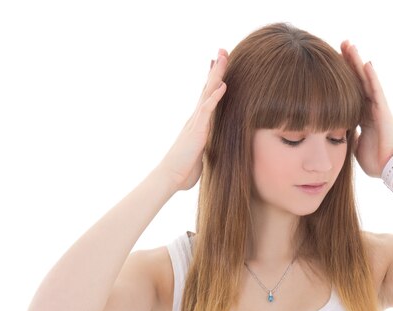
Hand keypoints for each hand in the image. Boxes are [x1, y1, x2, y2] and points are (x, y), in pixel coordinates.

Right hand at [160, 49, 227, 190]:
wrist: (170, 177)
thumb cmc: (184, 169)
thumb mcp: (201, 153)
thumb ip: (207, 145)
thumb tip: (212, 148)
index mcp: (198, 122)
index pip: (207, 95)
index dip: (212, 79)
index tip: (217, 63)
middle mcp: (196, 117)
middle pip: (208, 87)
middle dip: (216, 69)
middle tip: (222, 50)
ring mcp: (196, 122)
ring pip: (207, 92)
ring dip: (216, 75)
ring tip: (223, 57)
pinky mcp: (197, 130)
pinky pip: (207, 110)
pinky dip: (215, 97)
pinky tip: (223, 85)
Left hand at [341, 41, 392, 177]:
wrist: (391, 169)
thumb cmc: (376, 161)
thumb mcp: (355, 147)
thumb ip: (349, 137)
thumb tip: (338, 134)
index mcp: (362, 117)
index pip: (350, 92)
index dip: (342, 78)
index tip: (331, 63)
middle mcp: (370, 108)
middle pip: (357, 80)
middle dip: (348, 63)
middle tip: (340, 45)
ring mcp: (377, 108)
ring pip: (365, 80)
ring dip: (357, 63)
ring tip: (349, 45)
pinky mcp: (383, 111)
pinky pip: (376, 91)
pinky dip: (371, 77)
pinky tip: (366, 63)